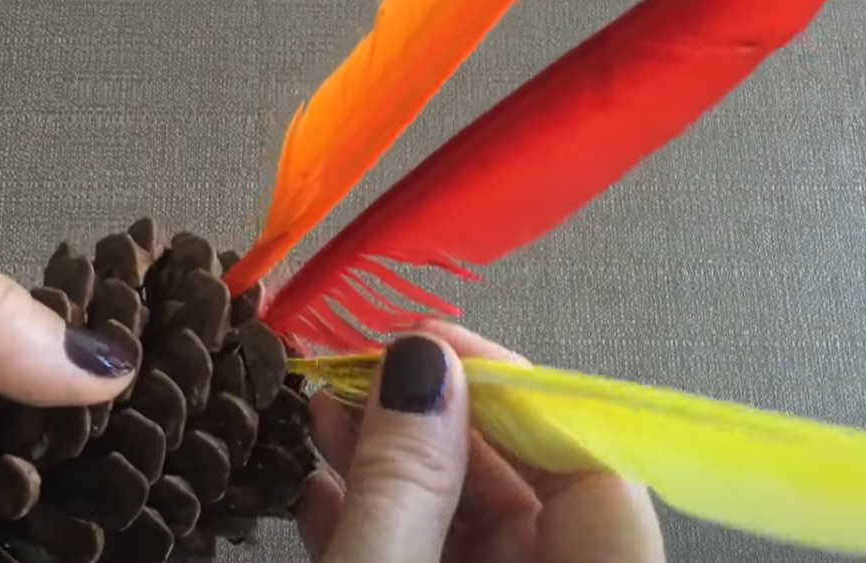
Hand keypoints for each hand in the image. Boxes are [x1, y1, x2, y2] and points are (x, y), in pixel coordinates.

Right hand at [297, 321, 666, 562]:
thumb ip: (403, 485)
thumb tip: (420, 368)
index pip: (591, 465)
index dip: (517, 392)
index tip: (434, 345)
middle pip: (521, 486)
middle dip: (432, 420)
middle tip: (362, 372)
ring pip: (463, 520)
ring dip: (389, 463)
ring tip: (326, 413)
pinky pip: (425, 558)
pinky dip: (374, 523)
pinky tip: (320, 490)